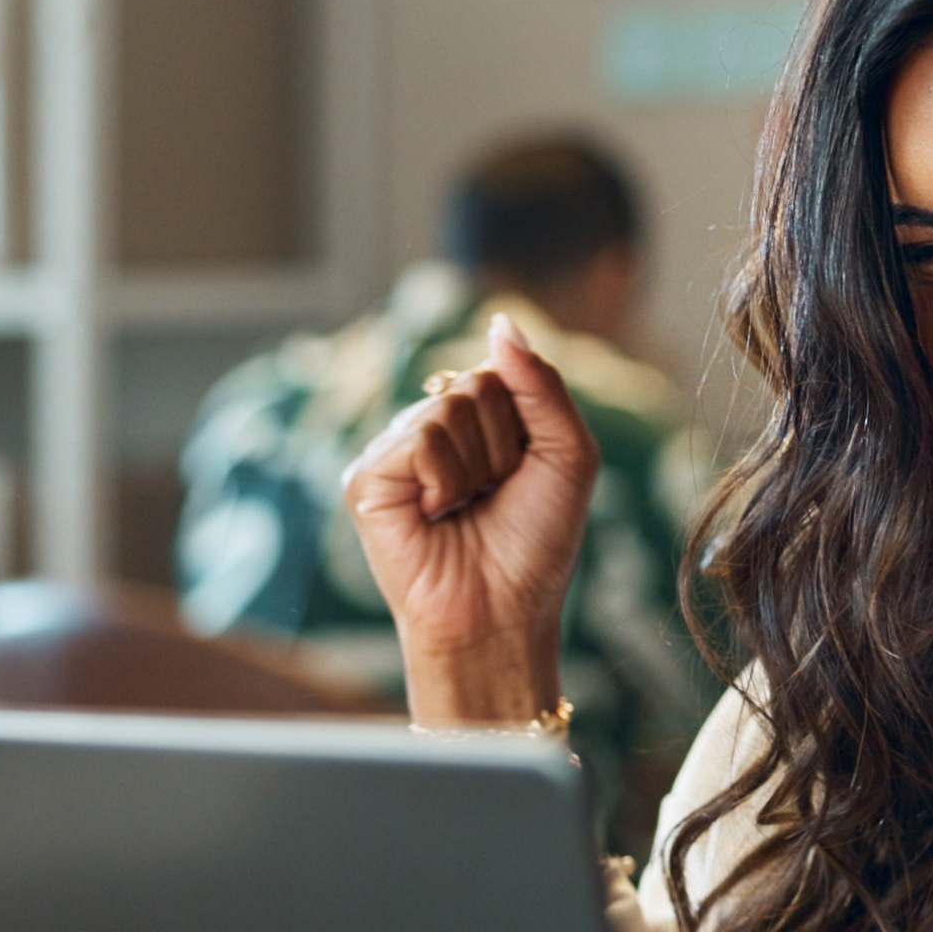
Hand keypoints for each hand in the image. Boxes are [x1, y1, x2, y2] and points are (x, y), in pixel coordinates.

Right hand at [344, 316, 598, 725]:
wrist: (504, 609)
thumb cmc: (537, 542)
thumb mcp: (566, 453)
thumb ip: (541, 384)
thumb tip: (501, 323)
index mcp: (471, 421)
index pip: (500, 373)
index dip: (526, 426)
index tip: (521, 477)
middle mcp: (428, 429)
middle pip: (474, 385)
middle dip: (503, 447)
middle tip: (492, 498)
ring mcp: (393, 452)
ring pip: (447, 408)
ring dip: (476, 468)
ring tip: (465, 510)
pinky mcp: (365, 477)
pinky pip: (419, 437)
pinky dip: (445, 480)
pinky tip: (436, 516)